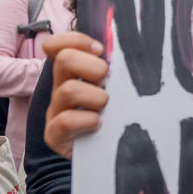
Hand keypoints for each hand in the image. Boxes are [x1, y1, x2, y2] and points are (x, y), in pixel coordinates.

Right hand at [43, 32, 108, 158]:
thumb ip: (119, 67)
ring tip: (106, 107)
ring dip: (96, 97)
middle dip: (94, 67)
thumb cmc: (116, 113)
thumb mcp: (117, 86)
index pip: (58, 44)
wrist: (107, 153)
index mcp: (74, 72)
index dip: (78, 40)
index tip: (101, 51)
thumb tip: (137, 44)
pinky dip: (87, 120)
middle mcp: (61, 87)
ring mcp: (56, 111)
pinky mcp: (55, 135)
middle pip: (65, 59)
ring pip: (69, 90)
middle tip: (108, 82)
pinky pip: (65, 121)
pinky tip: (98, 124)